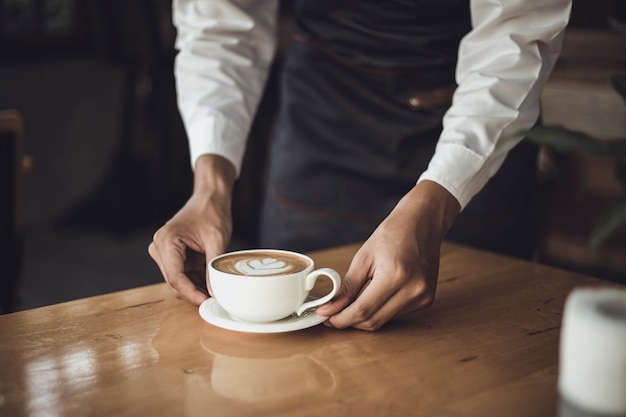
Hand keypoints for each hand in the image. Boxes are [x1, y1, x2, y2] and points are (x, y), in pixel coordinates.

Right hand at [148, 155, 235, 304]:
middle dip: (193, 292)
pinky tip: (209, 283)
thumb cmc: (212, 213)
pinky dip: (195, 281)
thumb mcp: (217, 240)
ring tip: (214, 291)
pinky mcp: (171, 255)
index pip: (175, 277)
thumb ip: (213, 268)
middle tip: (214, 299)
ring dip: (195, 288)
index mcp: (167, 241)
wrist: (210, 198)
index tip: (206, 301)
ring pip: (177, 281)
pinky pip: (181, 274)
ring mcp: (163, 252)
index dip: (190, 293)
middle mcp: (160, 247)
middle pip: (174, 281)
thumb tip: (214, 292)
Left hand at [316, 180, 459, 330]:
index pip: (363, 310)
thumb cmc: (392, 234)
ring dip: (365, 317)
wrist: (423, 223)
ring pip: (384, 321)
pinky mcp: (427, 299)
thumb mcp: (364, 257)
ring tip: (352, 302)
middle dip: (350, 321)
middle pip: (373, 321)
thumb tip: (329, 308)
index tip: (325, 317)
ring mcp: (422, 297)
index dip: (341, 318)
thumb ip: (347, 287)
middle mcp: (412, 290)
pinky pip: (396, 314)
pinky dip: (381, 310)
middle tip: (333, 314)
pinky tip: (376, 295)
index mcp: (395, 276)